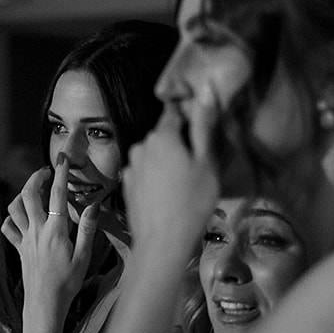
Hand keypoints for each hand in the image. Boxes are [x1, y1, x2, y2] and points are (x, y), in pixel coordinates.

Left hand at [0, 158, 99, 324]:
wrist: (45, 304)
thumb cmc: (67, 283)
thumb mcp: (84, 257)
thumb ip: (87, 229)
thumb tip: (92, 206)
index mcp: (55, 231)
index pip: (58, 195)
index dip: (60, 173)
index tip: (63, 159)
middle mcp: (37, 231)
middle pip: (29, 194)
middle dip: (36, 177)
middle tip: (46, 172)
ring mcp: (25, 240)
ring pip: (14, 208)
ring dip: (22, 194)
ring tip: (34, 191)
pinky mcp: (19, 250)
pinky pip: (8, 228)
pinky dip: (11, 218)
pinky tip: (20, 216)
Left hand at [124, 92, 219, 251]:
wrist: (162, 242)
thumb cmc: (191, 202)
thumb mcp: (206, 162)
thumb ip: (204, 125)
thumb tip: (205, 90)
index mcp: (161, 136)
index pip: (175, 114)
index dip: (189, 120)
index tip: (201, 135)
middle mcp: (140, 146)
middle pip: (163, 136)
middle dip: (178, 145)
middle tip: (197, 167)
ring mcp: (131, 167)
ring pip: (153, 156)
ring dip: (166, 163)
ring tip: (182, 185)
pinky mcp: (127, 186)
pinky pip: (145, 174)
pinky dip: (156, 179)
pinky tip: (167, 196)